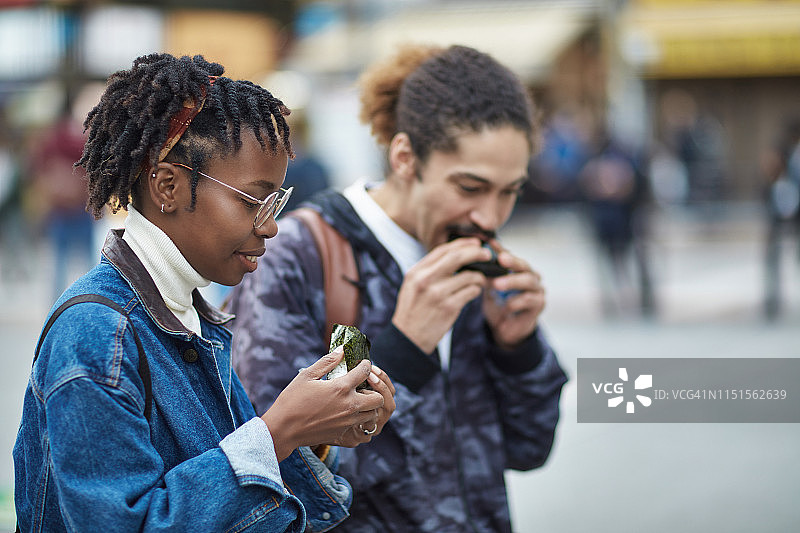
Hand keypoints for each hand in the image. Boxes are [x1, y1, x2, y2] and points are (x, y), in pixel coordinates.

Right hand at [261, 346, 384, 460]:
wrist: (283, 430)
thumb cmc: (292, 400)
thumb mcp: (307, 376)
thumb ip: (327, 362)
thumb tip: (342, 350)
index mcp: (341, 388)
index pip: (365, 371)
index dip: (365, 365)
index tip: (362, 364)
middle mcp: (349, 405)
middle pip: (378, 397)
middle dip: (374, 389)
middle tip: (363, 385)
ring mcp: (347, 421)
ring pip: (372, 413)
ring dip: (369, 405)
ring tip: (356, 399)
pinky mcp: (343, 433)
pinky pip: (360, 425)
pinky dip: (359, 418)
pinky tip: (346, 412)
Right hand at [392, 238, 489, 352]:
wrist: (408, 339)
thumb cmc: (413, 311)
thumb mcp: (412, 286)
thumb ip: (429, 270)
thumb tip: (457, 255)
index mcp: (416, 272)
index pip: (442, 250)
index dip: (462, 244)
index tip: (475, 243)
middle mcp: (426, 280)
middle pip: (457, 257)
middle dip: (476, 253)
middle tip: (487, 255)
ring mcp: (438, 294)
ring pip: (469, 276)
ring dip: (479, 277)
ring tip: (478, 281)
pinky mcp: (449, 307)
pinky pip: (471, 292)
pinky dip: (476, 290)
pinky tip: (473, 293)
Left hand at [482, 241, 545, 349]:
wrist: (505, 329)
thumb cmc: (498, 305)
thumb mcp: (490, 288)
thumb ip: (487, 274)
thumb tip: (476, 258)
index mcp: (519, 269)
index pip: (511, 256)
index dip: (502, 249)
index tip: (491, 243)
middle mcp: (531, 276)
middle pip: (524, 265)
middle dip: (512, 261)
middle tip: (501, 259)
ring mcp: (537, 290)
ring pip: (528, 281)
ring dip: (512, 281)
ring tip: (497, 284)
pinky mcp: (539, 304)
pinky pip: (528, 300)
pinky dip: (515, 302)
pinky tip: (505, 306)